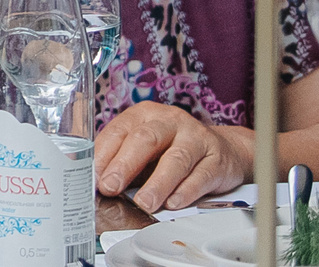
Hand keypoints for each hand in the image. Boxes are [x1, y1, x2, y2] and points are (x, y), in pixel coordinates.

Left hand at [95, 103, 251, 211]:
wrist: (225, 150)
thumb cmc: (173, 149)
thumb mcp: (146, 147)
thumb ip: (124, 160)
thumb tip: (100, 183)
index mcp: (145, 114)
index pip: (119, 131)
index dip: (103, 155)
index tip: (93, 177)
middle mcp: (170, 121)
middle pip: (145, 140)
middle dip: (125, 165)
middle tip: (111, 187)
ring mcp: (196, 138)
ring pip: (175, 159)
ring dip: (157, 184)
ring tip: (144, 203)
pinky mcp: (217, 159)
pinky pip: (201, 176)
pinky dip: (185, 191)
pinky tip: (173, 203)